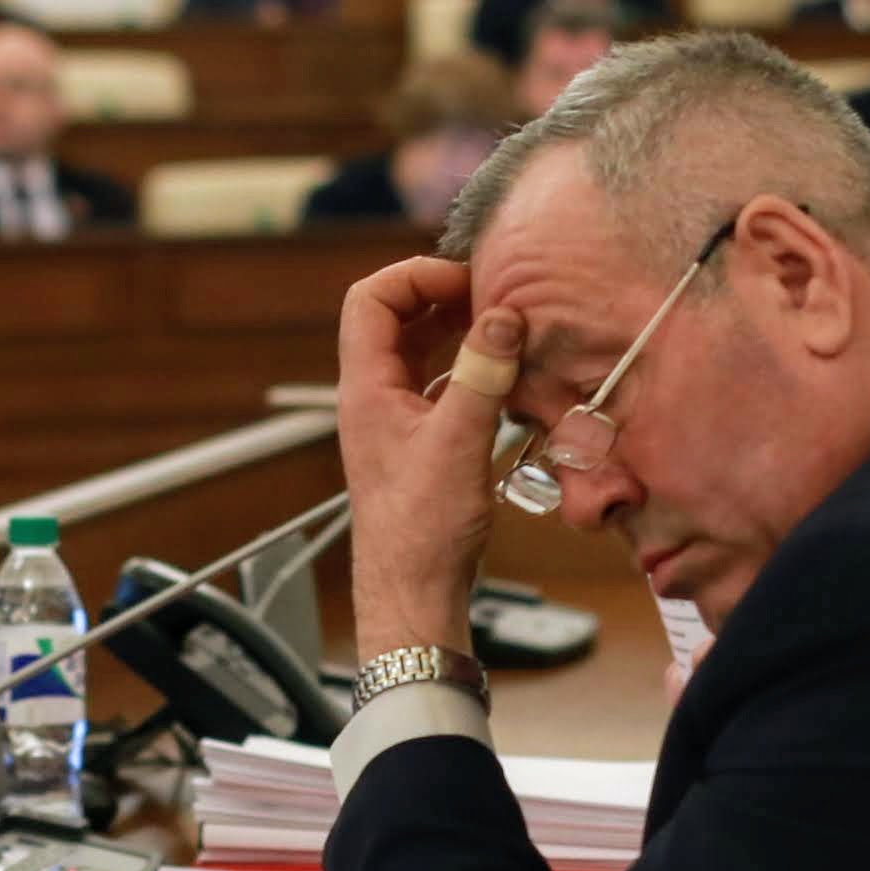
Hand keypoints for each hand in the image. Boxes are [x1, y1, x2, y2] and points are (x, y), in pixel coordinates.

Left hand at [334, 253, 512, 654]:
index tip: (466, 281)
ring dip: (458, 332)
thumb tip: (502, 317)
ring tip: (503, 328)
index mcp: (366, 389)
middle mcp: (373, 398)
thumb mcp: (458, 444)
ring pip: (419, 352)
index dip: (415, 276)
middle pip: (396, 319)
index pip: (371, 299)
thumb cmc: (421, 532)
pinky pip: (438, 385)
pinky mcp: (418, 443)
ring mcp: (393, 420)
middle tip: (493, 298)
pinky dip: (468, 370)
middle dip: (443, 296)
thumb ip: (482, 376)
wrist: (413, 594)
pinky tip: (503, 378)